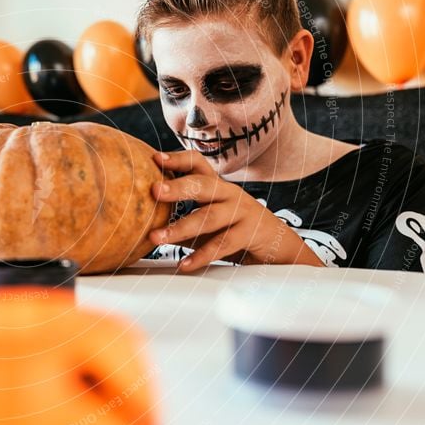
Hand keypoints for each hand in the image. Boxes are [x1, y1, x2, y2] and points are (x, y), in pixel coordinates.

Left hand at [149, 151, 323, 272]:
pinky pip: (223, 244)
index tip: (154, 159)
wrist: (280, 247)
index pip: (197, 164)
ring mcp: (242, 212)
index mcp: (216, 186)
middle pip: (203, 185)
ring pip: (209, 217)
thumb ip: (182, 220)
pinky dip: (201, 256)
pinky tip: (184, 264)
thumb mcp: (208, 222)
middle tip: (154, 190)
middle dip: (177, 186)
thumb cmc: (235, 231)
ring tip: (156, 238)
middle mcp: (229, 194)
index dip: (177, 160)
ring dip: (180, 228)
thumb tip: (145, 225)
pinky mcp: (251, 233)